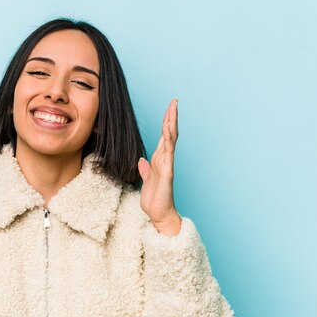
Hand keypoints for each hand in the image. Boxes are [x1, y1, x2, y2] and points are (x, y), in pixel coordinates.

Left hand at [138, 99, 180, 234]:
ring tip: (173, 109)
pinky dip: (169, 141)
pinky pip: (168, 154)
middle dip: (171, 117)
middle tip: (174, 101)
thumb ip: (144, 170)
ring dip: (171, 124)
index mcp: (159, 161)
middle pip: (169, 134)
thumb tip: (141, 161)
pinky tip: (169, 130)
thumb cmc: (154, 201)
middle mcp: (165, 160)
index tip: (169, 108)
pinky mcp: (167, 173)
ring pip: (170, 140)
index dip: (166, 123)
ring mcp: (167, 165)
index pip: (163, 137)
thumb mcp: (145, 182)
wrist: (159, 215)